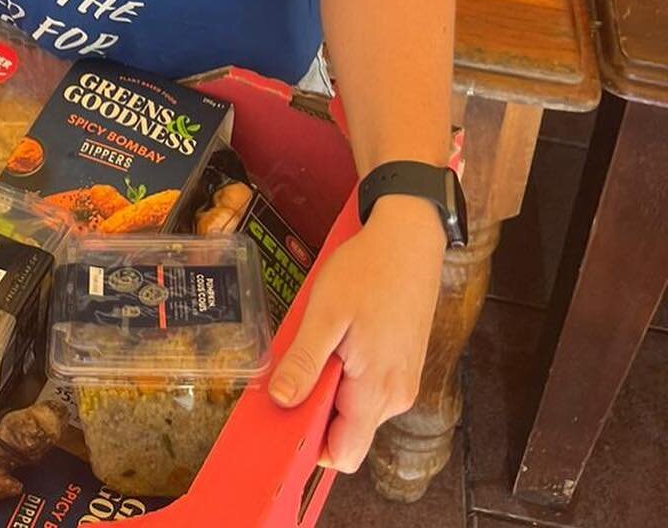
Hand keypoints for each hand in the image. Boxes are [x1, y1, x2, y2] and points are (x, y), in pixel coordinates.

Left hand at [267, 198, 444, 471]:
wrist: (409, 239)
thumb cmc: (367, 271)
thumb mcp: (325, 313)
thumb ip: (305, 362)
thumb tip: (281, 402)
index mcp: (377, 390)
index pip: (344, 452)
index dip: (310, 443)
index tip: (285, 414)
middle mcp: (396, 397)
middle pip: (349, 433)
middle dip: (318, 411)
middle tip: (297, 368)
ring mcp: (404, 383)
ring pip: (359, 412)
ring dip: (333, 391)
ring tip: (321, 345)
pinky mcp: (404, 367)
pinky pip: (371, 391)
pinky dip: (349, 377)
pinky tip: (340, 341)